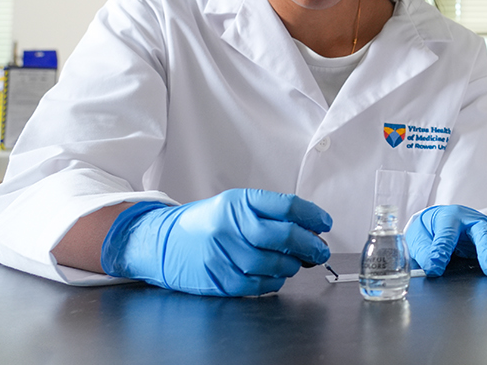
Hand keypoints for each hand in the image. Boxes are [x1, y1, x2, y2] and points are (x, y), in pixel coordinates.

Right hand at [100, 189, 331, 295]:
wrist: (161, 241)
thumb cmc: (205, 223)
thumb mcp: (234, 206)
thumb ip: (270, 215)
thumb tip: (310, 231)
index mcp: (238, 202)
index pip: (286, 205)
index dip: (313, 215)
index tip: (325, 223)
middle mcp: (230, 226)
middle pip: (284, 236)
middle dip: (311, 245)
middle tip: (320, 249)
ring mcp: (222, 254)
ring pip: (275, 264)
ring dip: (294, 266)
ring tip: (296, 262)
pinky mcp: (218, 279)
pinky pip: (258, 285)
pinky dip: (275, 282)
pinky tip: (276, 276)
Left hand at [406, 205, 486, 276]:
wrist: (437, 219)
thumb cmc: (429, 229)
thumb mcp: (418, 239)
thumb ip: (424, 252)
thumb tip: (432, 268)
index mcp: (447, 218)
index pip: (445, 235)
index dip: (440, 252)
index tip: (436, 269)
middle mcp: (470, 219)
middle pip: (482, 232)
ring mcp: (485, 225)